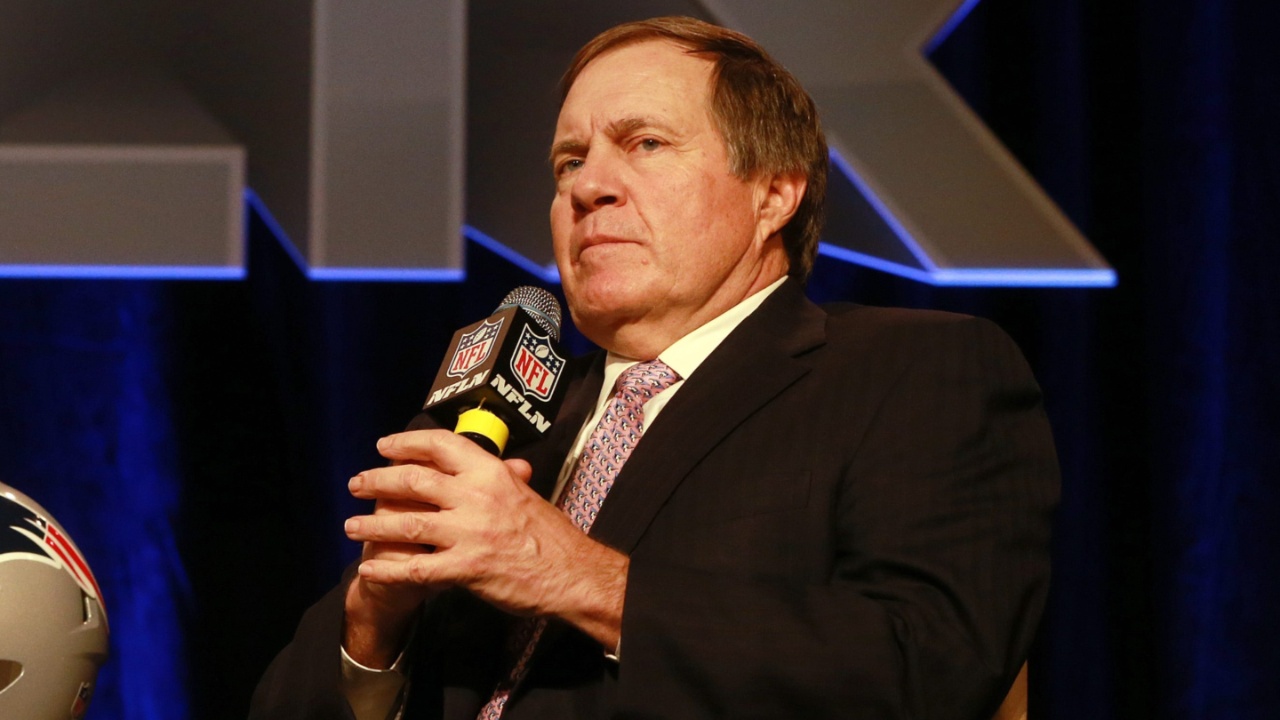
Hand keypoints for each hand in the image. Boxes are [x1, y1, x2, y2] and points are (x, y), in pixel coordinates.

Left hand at [344, 430, 628, 647]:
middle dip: (378, 480)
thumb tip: (504, 463)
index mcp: (491, 472)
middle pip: (414, 480)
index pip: (440, 444)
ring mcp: (469, 533)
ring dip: (372, 523)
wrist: (572, 573)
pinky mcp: (466, 569)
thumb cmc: (551, 534)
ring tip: (350, 525)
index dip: (406, 443)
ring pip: (407, 522)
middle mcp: (477, 496)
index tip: (384, 446)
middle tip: (356, 483)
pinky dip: (388, 568)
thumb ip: (506, 477)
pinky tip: (368, 568)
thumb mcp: (526, 493)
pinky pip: (416, 567)